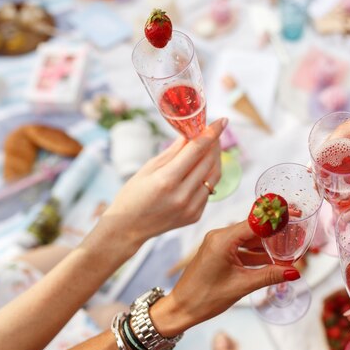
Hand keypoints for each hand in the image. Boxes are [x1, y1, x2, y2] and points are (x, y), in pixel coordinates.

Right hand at [98, 118, 225, 246]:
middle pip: (209, 161)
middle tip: (213, 132)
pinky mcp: (195, 215)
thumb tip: (191, 132)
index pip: (197, 150)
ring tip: (210, 148)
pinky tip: (200, 169)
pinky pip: (208, 190)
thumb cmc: (132, 195)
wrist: (127, 228)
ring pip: (214, 176)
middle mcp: (183, 195)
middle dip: (214, 143)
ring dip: (214, 159)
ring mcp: (191, 208)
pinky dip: (207, 176)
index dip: (212, 133)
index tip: (222, 121)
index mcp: (167, 180)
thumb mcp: (149, 168)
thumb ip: (174, 151)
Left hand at [150, 221, 299, 334]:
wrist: (181, 309)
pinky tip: (271, 259)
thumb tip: (293, 271)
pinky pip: (241, 248)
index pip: (256, 222)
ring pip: (249, 239)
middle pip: (254, 228)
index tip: (294, 214)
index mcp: (222, 240)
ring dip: (267, 245)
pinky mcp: (218, 252)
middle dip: (275, 232)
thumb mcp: (241, 286)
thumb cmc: (204, 298)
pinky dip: (256, 253)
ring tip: (288, 249)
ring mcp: (218, 244)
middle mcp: (219, 236)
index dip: (277, 218)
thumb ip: (269, 275)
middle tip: (295, 233)